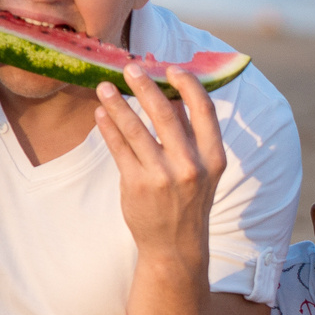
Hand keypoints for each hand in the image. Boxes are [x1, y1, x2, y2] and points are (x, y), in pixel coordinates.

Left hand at [94, 63, 227, 270]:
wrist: (175, 246)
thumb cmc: (188, 201)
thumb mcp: (202, 169)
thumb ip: (189, 134)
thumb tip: (171, 91)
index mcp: (213, 157)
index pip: (204, 109)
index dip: (188, 84)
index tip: (169, 68)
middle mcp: (190, 166)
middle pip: (165, 114)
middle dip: (145, 85)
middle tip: (129, 67)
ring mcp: (162, 177)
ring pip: (136, 129)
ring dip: (118, 103)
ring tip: (104, 86)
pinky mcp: (137, 186)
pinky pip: (119, 149)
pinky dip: (108, 128)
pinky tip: (101, 114)